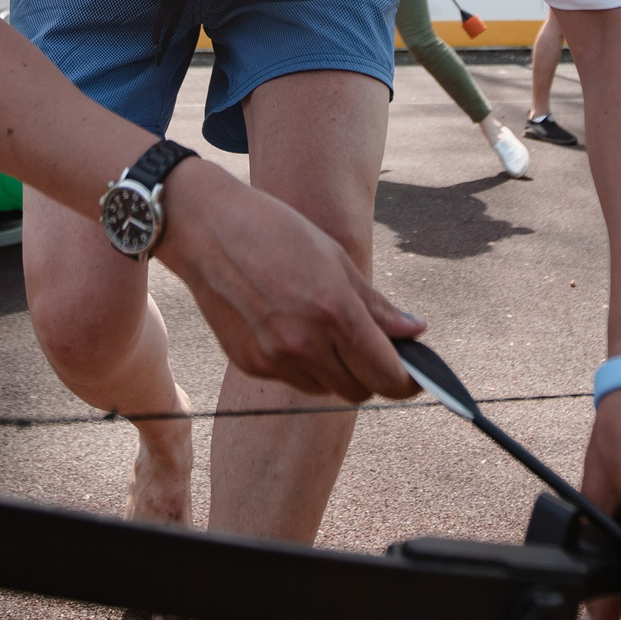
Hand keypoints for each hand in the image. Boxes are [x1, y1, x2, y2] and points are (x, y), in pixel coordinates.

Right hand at [153, 163, 422, 402]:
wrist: (206, 229)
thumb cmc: (275, 232)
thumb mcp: (335, 258)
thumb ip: (376, 305)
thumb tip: (415, 332)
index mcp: (335, 312)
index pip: (386, 373)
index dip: (407, 381)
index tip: (415, 376)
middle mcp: (306, 344)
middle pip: (359, 390)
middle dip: (372, 375)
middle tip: (371, 349)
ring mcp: (275, 358)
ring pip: (326, 389)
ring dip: (337, 371)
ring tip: (325, 332)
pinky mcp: (250, 364)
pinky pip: (293, 379)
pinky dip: (303, 365)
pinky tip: (292, 329)